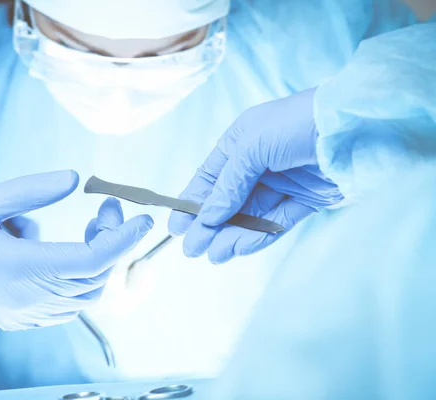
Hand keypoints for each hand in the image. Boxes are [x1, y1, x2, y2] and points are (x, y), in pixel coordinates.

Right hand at [0, 170, 152, 329]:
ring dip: (99, 262)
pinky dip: (81, 279)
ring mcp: (29, 314)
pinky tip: (60, 254)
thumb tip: (76, 179)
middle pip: (99, 278)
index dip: (125, 238)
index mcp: (24, 268)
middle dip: (115, 242)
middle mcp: (33, 298)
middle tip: (107, 210)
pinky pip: (70, 305)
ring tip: (84, 229)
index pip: (94, 260)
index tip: (143, 217)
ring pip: (88, 295)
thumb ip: (32, 190)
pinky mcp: (24, 320)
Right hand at [169, 89, 342, 262]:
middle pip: (227, 201)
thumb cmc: (297, 124)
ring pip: (250, 216)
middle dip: (208, 225)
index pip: (211, 177)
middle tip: (192, 250)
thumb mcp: (252, 148)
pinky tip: (238, 249)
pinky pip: (275, 223)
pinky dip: (257, 237)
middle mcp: (259, 163)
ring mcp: (283, 183)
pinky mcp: (306, 200)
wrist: (355, 126)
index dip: (192, 202)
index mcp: (242, 142)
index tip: (177, 227)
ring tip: (213, 256)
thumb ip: (228, 184)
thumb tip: (206, 217)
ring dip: (230, 236)